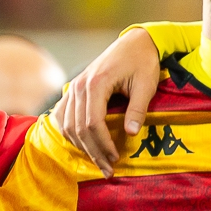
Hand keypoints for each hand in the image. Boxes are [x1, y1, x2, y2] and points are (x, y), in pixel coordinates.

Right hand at [57, 28, 160, 175]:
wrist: (135, 42)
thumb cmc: (143, 61)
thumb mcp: (146, 85)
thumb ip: (137, 109)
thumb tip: (130, 134)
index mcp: (96, 83)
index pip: (93, 122)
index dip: (103, 144)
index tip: (115, 158)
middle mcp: (79, 86)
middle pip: (78, 128)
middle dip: (93, 151)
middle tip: (108, 169)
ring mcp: (74, 88)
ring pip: (69, 125)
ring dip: (82, 146)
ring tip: (98, 161)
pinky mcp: (74, 90)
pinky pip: (63, 117)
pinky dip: (70, 133)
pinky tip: (81, 145)